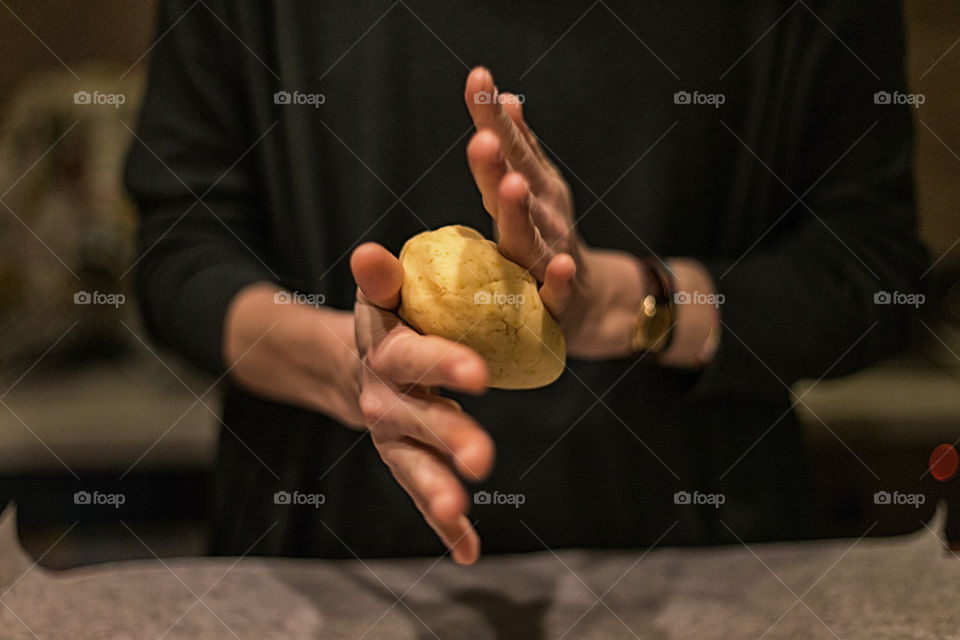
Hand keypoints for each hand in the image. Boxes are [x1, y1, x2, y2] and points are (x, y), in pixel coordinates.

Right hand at [350, 243, 494, 564]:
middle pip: (418, 421)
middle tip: (481, 458)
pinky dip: (445, 528)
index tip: (479, 374)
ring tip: (458, 512)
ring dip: (436, 492)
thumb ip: (383, 281)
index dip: (443, 363)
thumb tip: (370, 251)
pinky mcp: (407, 463)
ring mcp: (395, 439)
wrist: (359, 365)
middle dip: (450, 438)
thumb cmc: (388, 322)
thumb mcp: (381, 299)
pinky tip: (468, 552)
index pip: (415, 358)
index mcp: (387, 354)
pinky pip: (423, 497)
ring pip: (415, 468)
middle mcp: (387, 401)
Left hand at [464, 67, 648, 357]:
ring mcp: (553, 253)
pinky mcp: (560, 297)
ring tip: (513, 185)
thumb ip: (518, 145)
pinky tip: (564, 265)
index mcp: (531, 187)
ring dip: (523, 210)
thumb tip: (505, 96)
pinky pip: (559, 289)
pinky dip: (562, 277)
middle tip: (481, 135)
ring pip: (532, 234)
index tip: (477, 76)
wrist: (590, 298)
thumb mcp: (537, 188)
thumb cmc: (549, 238)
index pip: (507, 147)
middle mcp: (543, 215)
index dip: (491, 114)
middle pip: (516, 185)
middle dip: (499, 160)